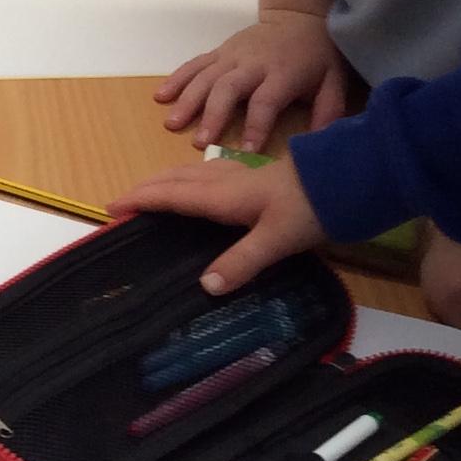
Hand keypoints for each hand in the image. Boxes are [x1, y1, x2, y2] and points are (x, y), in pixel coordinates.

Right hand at [109, 154, 328, 295]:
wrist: (349, 178)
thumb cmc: (312, 206)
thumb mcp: (278, 240)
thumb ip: (242, 262)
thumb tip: (206, 287)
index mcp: (222, 195)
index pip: (169, 196)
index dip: (139, 201)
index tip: (110, 208)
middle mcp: (225, 181)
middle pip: (174, 179)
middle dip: (145, 189)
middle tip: (124, 204)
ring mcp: (240, 175)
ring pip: (190, 173)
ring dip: (165, 182)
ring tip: (151, 194)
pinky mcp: (255, 177)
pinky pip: (207, 175)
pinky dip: (187, 181)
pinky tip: (199, 189)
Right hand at [155, 9, 351, 151]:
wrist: (299, 16)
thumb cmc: (316, 56)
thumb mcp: (333, 82)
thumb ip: (327, 110)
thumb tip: (320, 142)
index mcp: (282, 74)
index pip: (266, 101)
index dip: (256, 125)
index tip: (247, 150)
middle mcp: (253, 64)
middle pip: (227, 88)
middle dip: (212, 115)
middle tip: (199, 142)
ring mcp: (232, 55)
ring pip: (205, 77)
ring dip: (187, 100)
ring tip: (172, 124)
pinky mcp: (219, 51)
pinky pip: (194, 64)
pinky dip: (176, 79)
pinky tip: (160, 97)